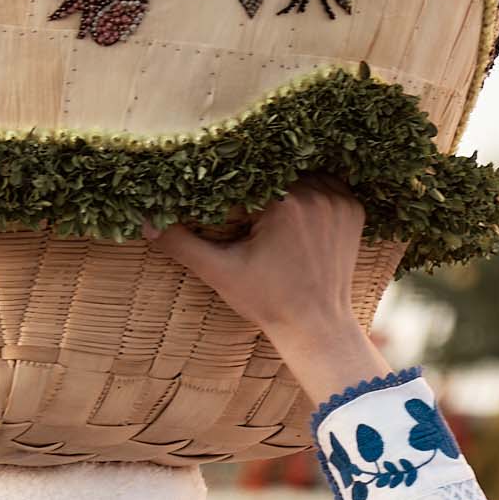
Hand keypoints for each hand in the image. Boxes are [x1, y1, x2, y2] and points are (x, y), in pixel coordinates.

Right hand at [144, 183, 391, 405]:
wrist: (317, 326)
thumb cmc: (267, 302)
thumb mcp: (220, 272)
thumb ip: (182, 244)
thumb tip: (145, 223)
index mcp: (282, 203)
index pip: (246, 179)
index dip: (229, 190)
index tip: (221, 202)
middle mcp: (315, 193)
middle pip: (275, 173)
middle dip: (259, 186)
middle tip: (247, 206)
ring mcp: (338, 200)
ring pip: (302, 175)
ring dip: (286, 188)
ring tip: (273, 210)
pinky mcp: (353, 208)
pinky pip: (328, 186)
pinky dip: (312, 196)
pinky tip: (299, 217)